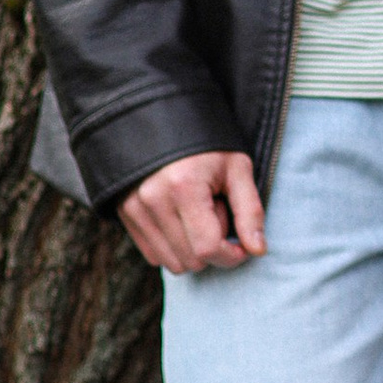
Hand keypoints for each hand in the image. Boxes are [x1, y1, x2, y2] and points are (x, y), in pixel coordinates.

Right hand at [119, 149, 265, 274]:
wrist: (164, 119)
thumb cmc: (208, 144)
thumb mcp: (237, 168)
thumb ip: (250, 211)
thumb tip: (257, 250)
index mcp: (184, 186)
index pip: (207, 248)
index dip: (231, 256)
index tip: (242, 247)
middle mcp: (153, 200)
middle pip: (191, 260)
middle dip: (213, 247)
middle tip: (217, 214)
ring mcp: (135, 208)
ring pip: (172, 263)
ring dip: (192, 249)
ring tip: (198, 214)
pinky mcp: (125, 213)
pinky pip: (153, 255)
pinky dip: (173, 248)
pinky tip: (180, 219)